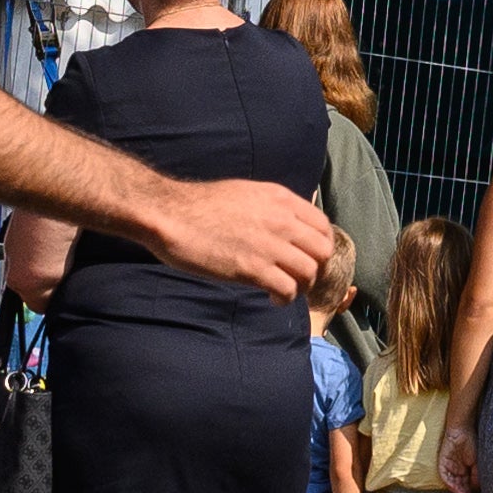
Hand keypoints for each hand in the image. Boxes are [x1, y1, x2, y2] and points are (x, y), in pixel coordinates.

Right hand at [149, 177, 333, 297]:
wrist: (170, 214)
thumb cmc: (199, 206)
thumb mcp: (246, 193)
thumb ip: (270, 208)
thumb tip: (283, 223)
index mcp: (281, 198)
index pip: (323, 226)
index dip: (319, 246)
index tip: (306, 258)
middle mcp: (282, 220)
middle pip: (323, 251)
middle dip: (315, 268)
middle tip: (298, 277)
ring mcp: (269, 244)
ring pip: (309, 273)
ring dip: (301, 287)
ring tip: (283, 290)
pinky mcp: (253, 268)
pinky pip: (288, 289)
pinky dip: (284, 298)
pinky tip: (271, 298)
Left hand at [440, 422, 479, 492]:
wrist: (463, 430)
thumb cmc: (472, 443)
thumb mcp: (478, 462)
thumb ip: (476, 476)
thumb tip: (475, 490)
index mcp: (465, 470)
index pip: (466, 485)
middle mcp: (457, 470)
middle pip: (459, 486)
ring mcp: (449, 467)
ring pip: (452, 483)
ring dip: (458, 491)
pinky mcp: (442, 463)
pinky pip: (444, 476)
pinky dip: (450, 483)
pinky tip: (456, 488)